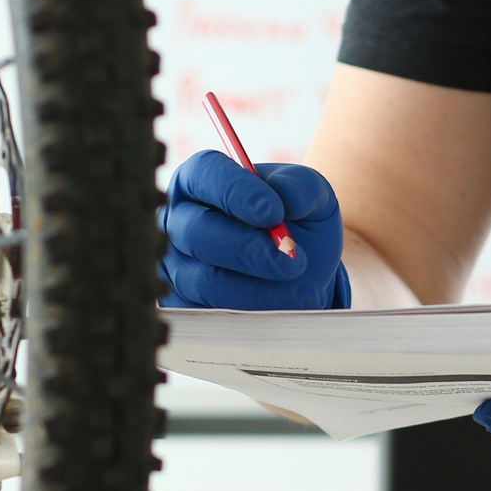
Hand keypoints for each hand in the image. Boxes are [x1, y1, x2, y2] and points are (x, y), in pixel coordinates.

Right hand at [161, 151, 349, 309]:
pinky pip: (208, 317)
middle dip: (248, 249)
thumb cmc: (298, 224)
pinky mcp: (186, 307)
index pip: (204, 174)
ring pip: (205, 280)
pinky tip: (286, 310)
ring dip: (258, 289)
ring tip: (304, 292)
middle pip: (197, 231)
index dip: (235, 191)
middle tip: (293, 261)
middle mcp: (181, 221)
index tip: (273, 212)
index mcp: (203, 181)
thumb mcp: (312, 196)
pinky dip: (252, 315)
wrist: (303, 274)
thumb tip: (286, 195)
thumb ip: (302, 186)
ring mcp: (178, 267)